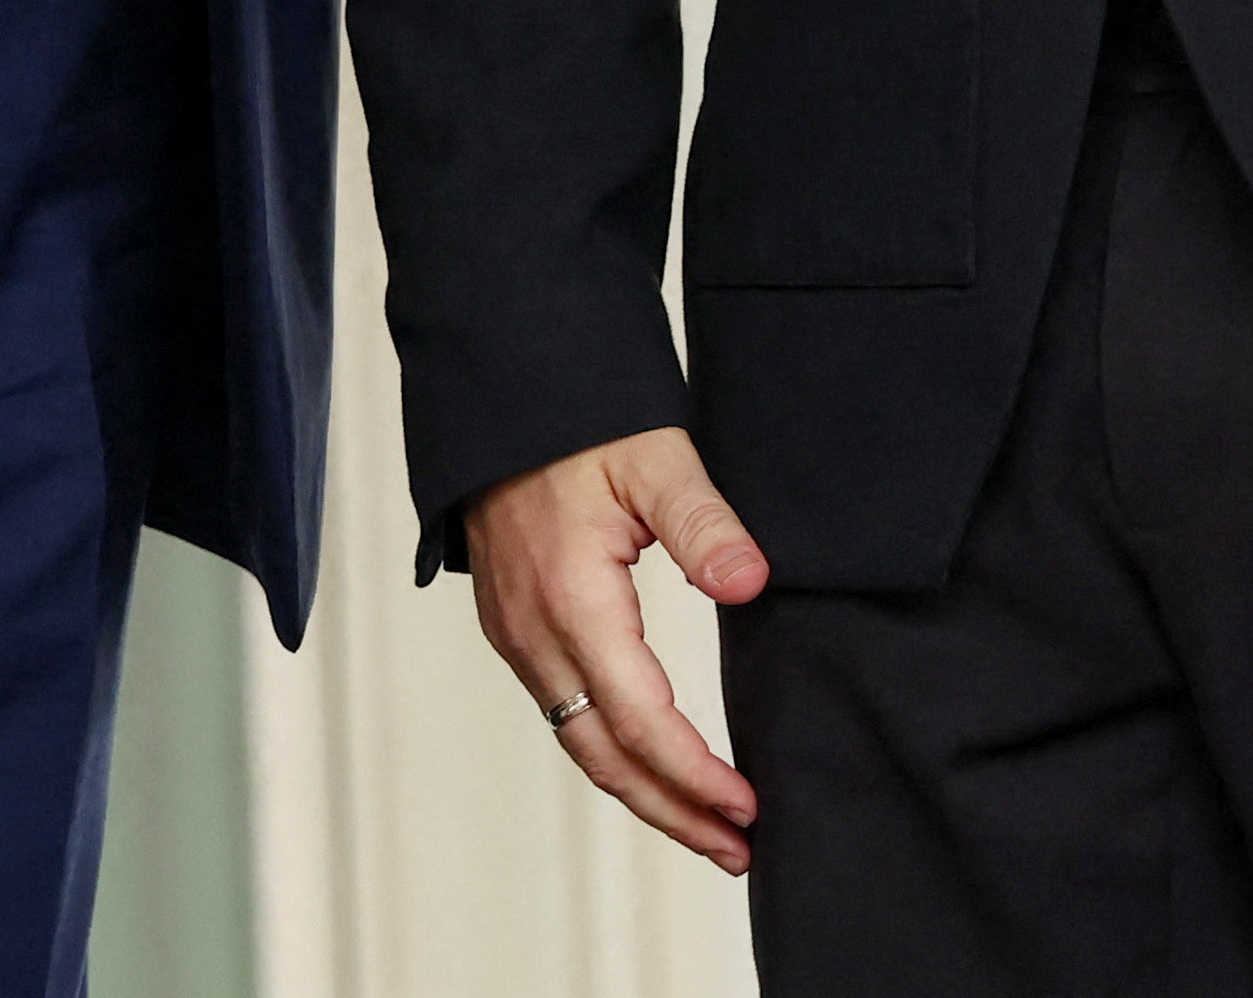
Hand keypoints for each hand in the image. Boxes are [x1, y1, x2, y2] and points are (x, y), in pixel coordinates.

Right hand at [466, 426, 769, 873]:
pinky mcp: (516, 631)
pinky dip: (612, 755)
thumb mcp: (655, 457)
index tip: (747, 806)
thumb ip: (704, 524)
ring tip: (706, 828)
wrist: (502, 401)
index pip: (641, 720)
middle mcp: (536, 635)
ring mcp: (518, 637)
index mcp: (573, 601)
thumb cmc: (577, 422)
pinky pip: (564, 716)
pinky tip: (650, 765)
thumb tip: (750, 583)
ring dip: (643, 793)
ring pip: (581, 745)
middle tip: (737, 850)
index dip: (694, 774)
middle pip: (606, 758)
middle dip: (673, 813)